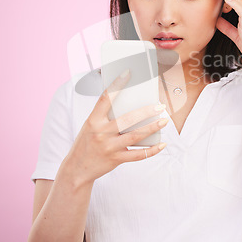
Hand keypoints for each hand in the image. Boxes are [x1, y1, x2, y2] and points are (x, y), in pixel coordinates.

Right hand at [64, 70, 167, 185]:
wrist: (77, 169)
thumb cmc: (87, 142)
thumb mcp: (91, 126)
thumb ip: (107, 116)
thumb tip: (130, 103)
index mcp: (93, 120)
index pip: (105, 98)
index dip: (117, 84)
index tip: (128, 73)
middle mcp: (100, 133)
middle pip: (127, 119)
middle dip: (146, 111)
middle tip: (160, 105)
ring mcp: (108, 147)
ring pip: (135, 136)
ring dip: (152, 128)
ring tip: (164, 121)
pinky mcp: (115, 159)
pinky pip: (137, 155)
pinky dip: (152, 150)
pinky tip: (162, 144)